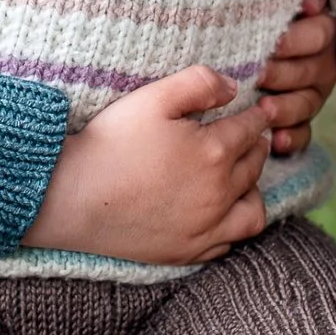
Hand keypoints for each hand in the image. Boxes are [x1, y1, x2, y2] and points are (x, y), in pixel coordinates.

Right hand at [23, 66, 269, 264]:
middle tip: (255, 137)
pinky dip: (234, 226)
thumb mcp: (153, 98)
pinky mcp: (188, 251)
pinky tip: (224, 214)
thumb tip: (233, 87)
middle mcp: (219, 192)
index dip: (257, 116)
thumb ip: (199, 84)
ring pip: (253, 209)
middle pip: (254, 166)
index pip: (249, 129)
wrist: (73, 196)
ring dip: (255, 188)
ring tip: (246, 177)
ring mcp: (206, 227)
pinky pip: (229, 243)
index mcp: (214, 152)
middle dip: (258, 146)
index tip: (262, 110)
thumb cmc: (110, 143)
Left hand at [256, 0, 335, 155]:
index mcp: (321, 31)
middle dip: (281, 74)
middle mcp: (321, 64)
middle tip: (256, 75)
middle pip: (309, 72)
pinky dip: (291, 139)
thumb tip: (311, 2)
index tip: (271, 43)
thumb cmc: (257, 6)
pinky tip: (276, 140)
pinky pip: (303, 135)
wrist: (234, 35)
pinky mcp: (300, 122)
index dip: (295, 40)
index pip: (318, 36)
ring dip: (285, 108)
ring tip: (263, 110)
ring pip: (306, 105)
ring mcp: (311, 95)